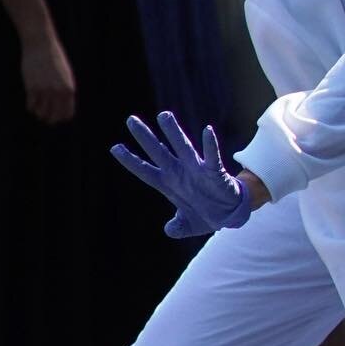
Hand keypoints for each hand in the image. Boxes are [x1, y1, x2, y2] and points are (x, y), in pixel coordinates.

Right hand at [21, 32, 76, 125]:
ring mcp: (45, 90)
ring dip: (38, 113)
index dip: (61, 118)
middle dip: (49, 119)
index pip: (67, 114)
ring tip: (37, 109)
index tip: (56, 116)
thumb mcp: (65, 74)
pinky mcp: (32, 87)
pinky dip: (30, 107)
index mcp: (69, 89)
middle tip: (45, 117)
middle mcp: (58, 92)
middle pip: (53, 117)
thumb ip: (65, 90)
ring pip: (40, 113)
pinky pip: (30, 106)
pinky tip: (31, 102)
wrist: (40, 44)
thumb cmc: (54, 58)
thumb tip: (62, 106)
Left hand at [111, 111, 251, 237]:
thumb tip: (170, 230)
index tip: (114, 148)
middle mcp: (180, 173)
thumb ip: (177, 227)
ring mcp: (196, 170)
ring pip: (182, 147)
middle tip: (130, 120)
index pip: (145, 171)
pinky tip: (208, 131)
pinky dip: (210, 145)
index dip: (131, 161)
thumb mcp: (188, 226)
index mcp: (169, 184)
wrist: (230, 215)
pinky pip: (212, 157)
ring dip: (173, 132)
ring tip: (164, 116)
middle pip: (158, 152)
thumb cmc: (206, 215)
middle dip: (145, 137)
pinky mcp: (214, 172)